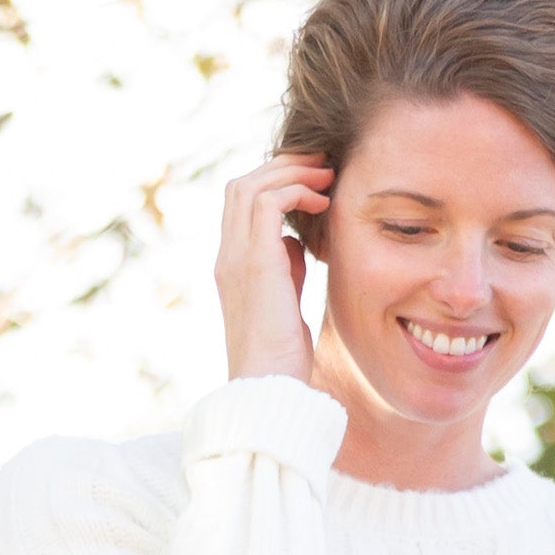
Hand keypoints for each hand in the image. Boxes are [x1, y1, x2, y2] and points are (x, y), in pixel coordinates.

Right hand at [215, 150, 331, 385]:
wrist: (269, 388)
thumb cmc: (282, 358)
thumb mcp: (285, 301)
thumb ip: (285, 267)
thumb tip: (295, 240)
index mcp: (231, 265)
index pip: (241, 204)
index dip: (275, 183)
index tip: (312, 185)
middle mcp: (228, 256)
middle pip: (241, 184)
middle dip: (283, 167)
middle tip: (321, 166)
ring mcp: (236, 257)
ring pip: (252, 184)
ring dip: (293, 172)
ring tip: (326, 176)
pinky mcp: (255, 262)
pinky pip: (270, 201)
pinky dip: (298, 192)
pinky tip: (323, 204)